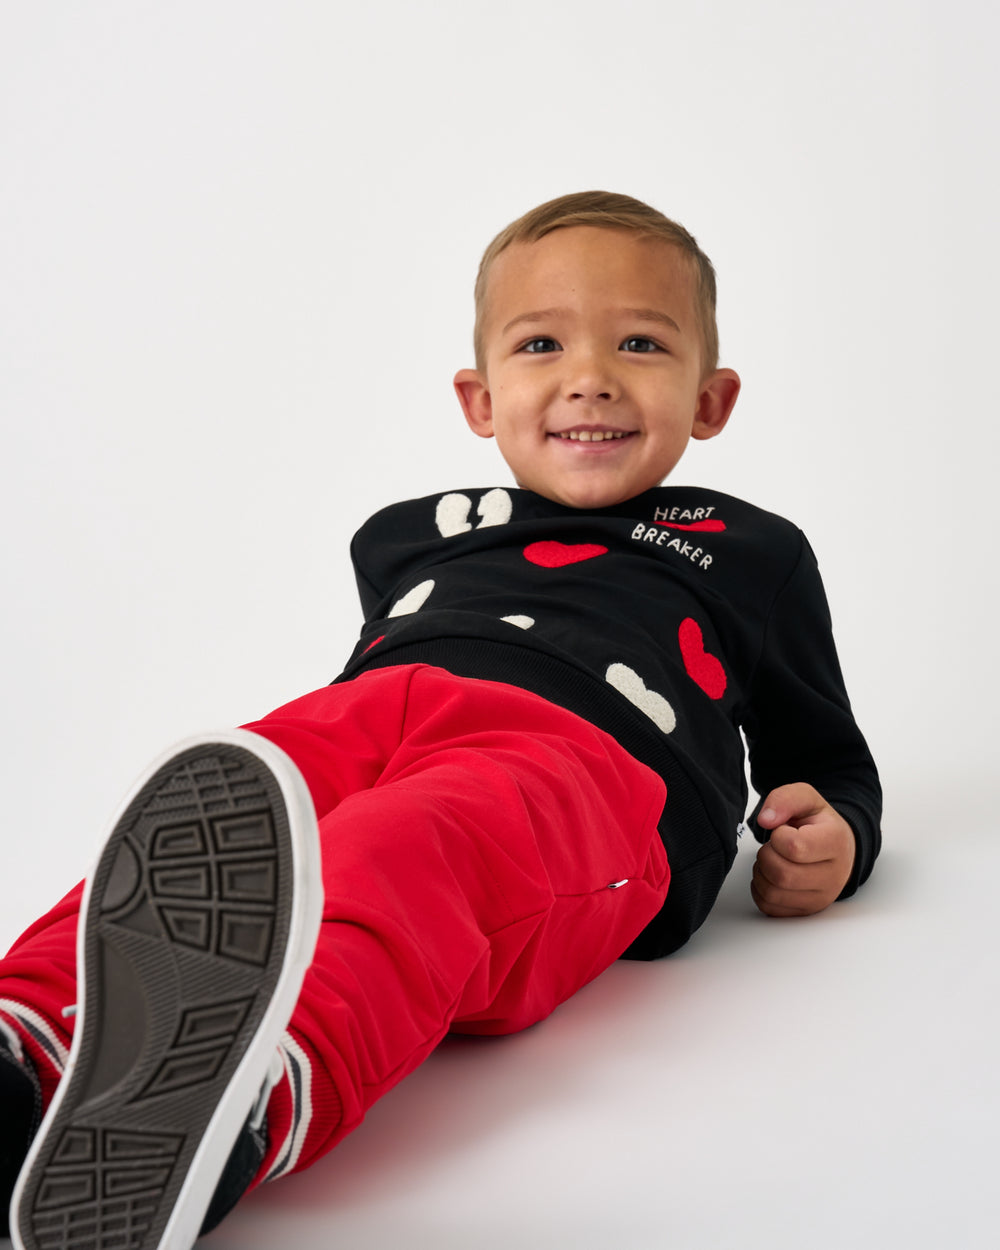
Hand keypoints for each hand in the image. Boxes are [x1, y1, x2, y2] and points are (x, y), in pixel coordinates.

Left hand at [751, 783, 855, 917]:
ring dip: (761, 872)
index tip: (784, 831)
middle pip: (782, 874)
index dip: (778, 836)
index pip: (794, 847)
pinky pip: (769, 907)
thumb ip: (784, 799)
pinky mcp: (807, 910)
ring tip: (772, 858)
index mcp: (835, 842)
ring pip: (773, 893)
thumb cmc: (819, 824)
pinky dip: (760, 889)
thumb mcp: (805, 799)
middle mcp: (833, 875)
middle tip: (773, 847)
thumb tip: (765, 820)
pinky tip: (771, 874)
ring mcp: (821, 897)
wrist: (837, 848)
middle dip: (766, 856)